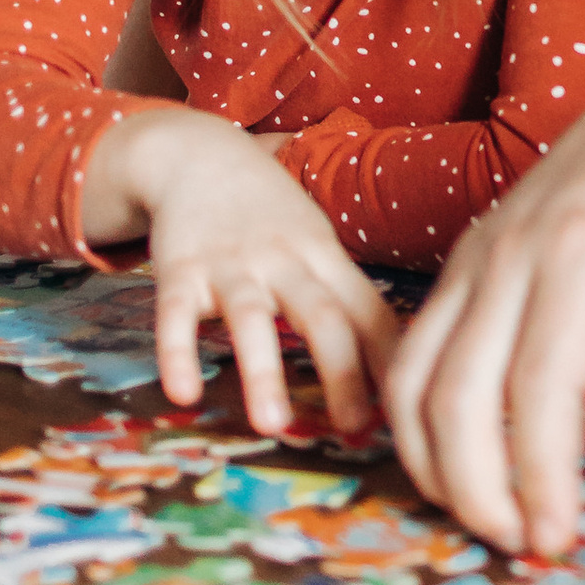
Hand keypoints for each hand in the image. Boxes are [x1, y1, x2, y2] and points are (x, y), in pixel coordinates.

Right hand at [86, 106, 401, 436]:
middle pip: (322, 316)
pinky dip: (177, 353)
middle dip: (342, 373)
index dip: (391, 359)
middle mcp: (284, 260)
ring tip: (272, 425)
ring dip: (263, 372)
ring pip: (251, 318)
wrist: (198, 155)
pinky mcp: (180, 269)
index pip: (369, 310)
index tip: (408, 410)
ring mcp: (230, 264)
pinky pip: (176, 315)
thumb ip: (347, 298)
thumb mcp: (318, 242)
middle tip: (354, 430)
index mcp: (325, 257)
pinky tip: (184, 395)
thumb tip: (397, 365)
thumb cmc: (270, 214)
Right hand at [387, 68, 584, 558]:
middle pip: (459, 393)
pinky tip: (453, 468)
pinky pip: (410, 355)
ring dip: (434, 464)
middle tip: (522, 546)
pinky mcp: (456, 267)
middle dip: (478, 487)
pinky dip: (416, 422)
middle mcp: (510, 253)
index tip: (558, 539)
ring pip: (414, 378)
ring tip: (485, 520)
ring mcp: (472, 256)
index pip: (539, 391)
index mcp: (583, 256)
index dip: (539, 476)